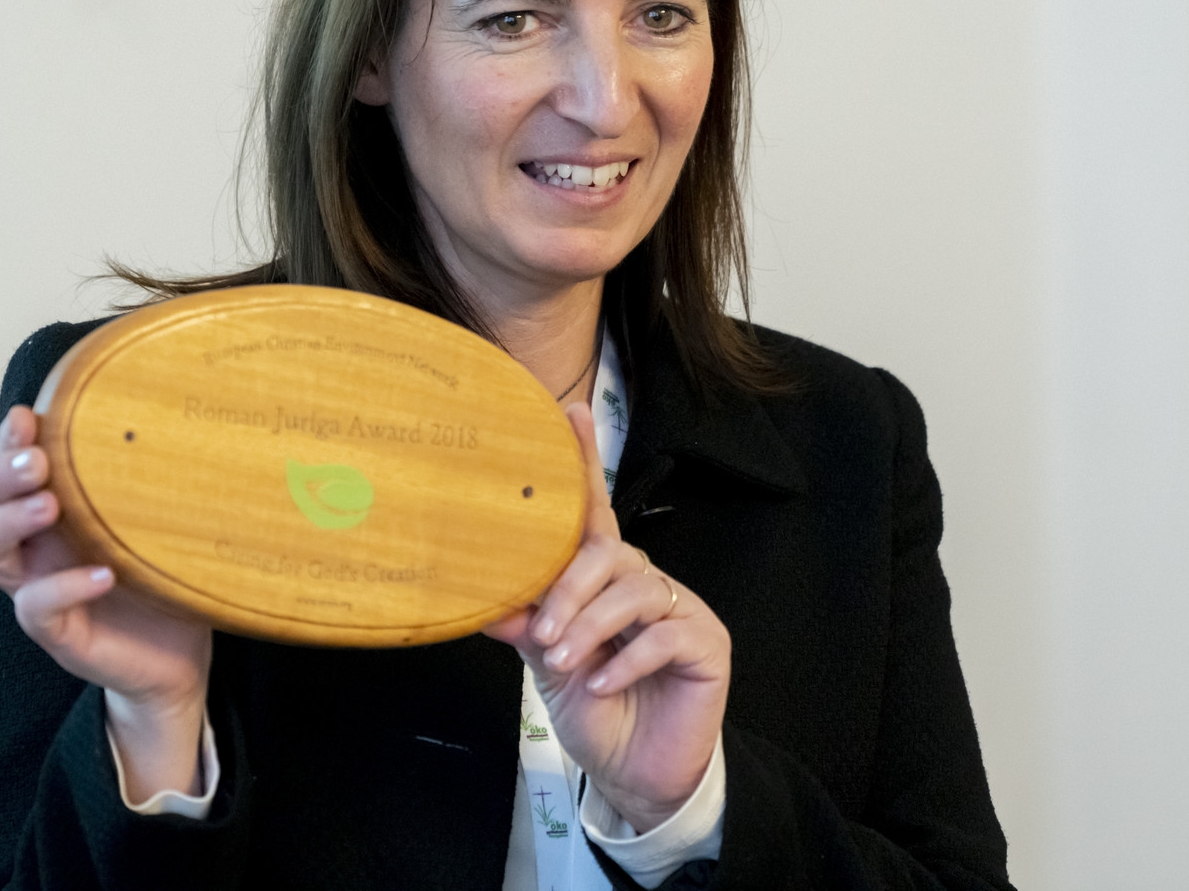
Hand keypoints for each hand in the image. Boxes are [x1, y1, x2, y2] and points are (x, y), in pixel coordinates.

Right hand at [0, 405, 210, 797]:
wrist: (178, 655)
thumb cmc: (162, 575)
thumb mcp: (152, 516)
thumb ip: (143, 475)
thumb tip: (170, 409)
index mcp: (48, 513)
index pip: (5, 470)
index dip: (4, 443)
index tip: (26, 416)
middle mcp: (31, 549)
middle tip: (37, 461)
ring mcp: (38, 590)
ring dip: (8, 522)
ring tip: (50, 504)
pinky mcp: (57, 634)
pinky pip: (36, 608)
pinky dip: (63, 586)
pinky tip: (103, 574)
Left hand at [483, 404, 729, 832]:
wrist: (636, 774)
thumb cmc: (595, 711)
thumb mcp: (548, 669)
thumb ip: (527, 628)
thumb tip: (482, 599)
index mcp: (605, 580)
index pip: (595, 513)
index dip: (585, 462)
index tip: (570, 413)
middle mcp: (644, 582)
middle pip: (610, 553)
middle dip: (570, 588)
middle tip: (543, 635)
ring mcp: (680, 609)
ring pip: (636, 589)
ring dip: (592, 625)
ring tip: (567, 661)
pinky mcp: (706, 643)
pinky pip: (665, 633)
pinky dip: (627, 658)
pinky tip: (605, 683)